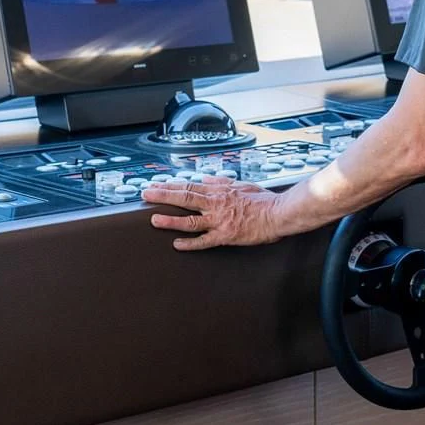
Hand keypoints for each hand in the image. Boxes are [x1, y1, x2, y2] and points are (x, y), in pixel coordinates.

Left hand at [142, 176, 285, 250]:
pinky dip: (190, 244)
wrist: (279, 213)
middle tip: (145, 195)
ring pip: (190, 220)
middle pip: (185, 198)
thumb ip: (221, 181)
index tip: (155, 185)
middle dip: (163, 196)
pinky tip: (177, 245)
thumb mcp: (241, 184)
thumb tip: (205, 179)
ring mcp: (220, 220)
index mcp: (219, 191)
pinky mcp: (226, 236)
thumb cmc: (263, 200)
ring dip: (171, 219)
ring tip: (154, 219)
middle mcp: (216, 204)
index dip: (170, 186)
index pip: (189, 187)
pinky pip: (205, 241)